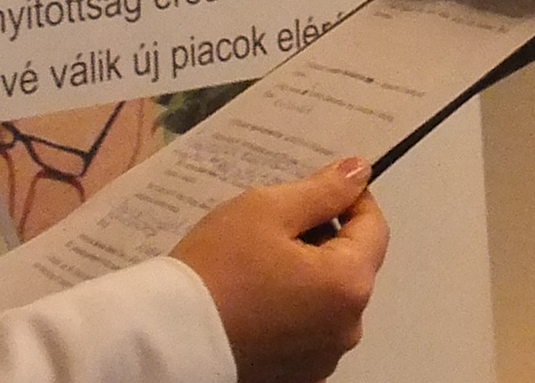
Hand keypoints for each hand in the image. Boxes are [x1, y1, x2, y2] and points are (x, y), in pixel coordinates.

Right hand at [170, 159, 390, 382]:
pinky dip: (292, 311)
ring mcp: (322, 358)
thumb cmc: (215, 269)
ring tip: (260, 265)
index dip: (350, 200)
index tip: (318, 188)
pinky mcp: (295, 376)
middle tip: (276, 228)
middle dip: (324, 240)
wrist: (161, 341)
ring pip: (329, 300)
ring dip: (308, 277)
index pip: (374, 227)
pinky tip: (256, 300)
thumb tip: (360, 171)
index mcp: (350, 285)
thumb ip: (322, 191)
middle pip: (352, 266)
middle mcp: (348, 328)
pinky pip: (307, 331)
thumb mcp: (265, 211)